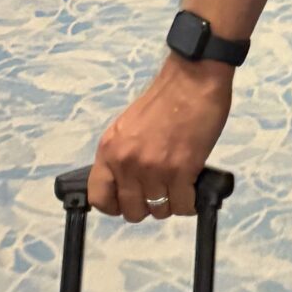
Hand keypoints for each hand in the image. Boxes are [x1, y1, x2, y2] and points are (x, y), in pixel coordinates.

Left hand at [89, 57, 233, 220]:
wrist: (193, 80)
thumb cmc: (165, 100)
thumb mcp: (128, 127)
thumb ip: (123, 155)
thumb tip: (127, 183)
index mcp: (110, 149)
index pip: (98, 197)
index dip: (115, 206)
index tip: (128, 201)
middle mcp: (127, 162)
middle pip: (132, 211)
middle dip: (148, 206)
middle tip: (161, 191)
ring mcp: (153, 169)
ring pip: (160, 211)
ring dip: (171, 202)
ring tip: (180, 185)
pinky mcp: (181, 171)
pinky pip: (182, 206)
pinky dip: (189, 202)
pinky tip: (193, 187)